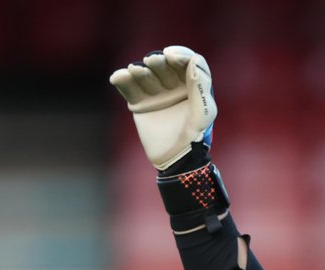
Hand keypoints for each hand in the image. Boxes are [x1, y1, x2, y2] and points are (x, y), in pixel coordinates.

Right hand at [109, 46, 215, 169]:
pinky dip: (123, 80)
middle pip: (164, 66)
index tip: (171, 55)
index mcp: (194, 86)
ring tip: (136, 71)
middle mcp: (174, 87)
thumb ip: (200, 88)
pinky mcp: (138, 103)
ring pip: (145, 74)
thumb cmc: (195, 137)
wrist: (176, 160)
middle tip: (153, 61)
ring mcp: (155, 94)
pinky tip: (120, 77)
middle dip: (159, 62)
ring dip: (140, 70)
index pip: (187, 62)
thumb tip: (193, 61)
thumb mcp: (204, 113)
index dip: (180, 54)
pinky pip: (128, 88)